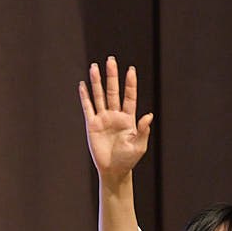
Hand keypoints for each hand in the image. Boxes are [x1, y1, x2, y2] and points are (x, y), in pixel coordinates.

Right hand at [79, 57, 153, 188]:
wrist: (113, 170)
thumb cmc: (128, 159)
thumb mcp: (139, 145)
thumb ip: (143, 130)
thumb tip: (149, 116)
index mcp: (128, 118)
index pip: (129, 96)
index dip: (130, 84)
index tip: (130, 70)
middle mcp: (115, 115)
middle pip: (113, 91)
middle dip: (112, 76)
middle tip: (111, 60)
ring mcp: (103, 119)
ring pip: (99, 96)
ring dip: (97, 82)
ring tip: (94, 67)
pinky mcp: (92, 125)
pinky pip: (88, 108)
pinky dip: (85, 97)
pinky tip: (82, 85)